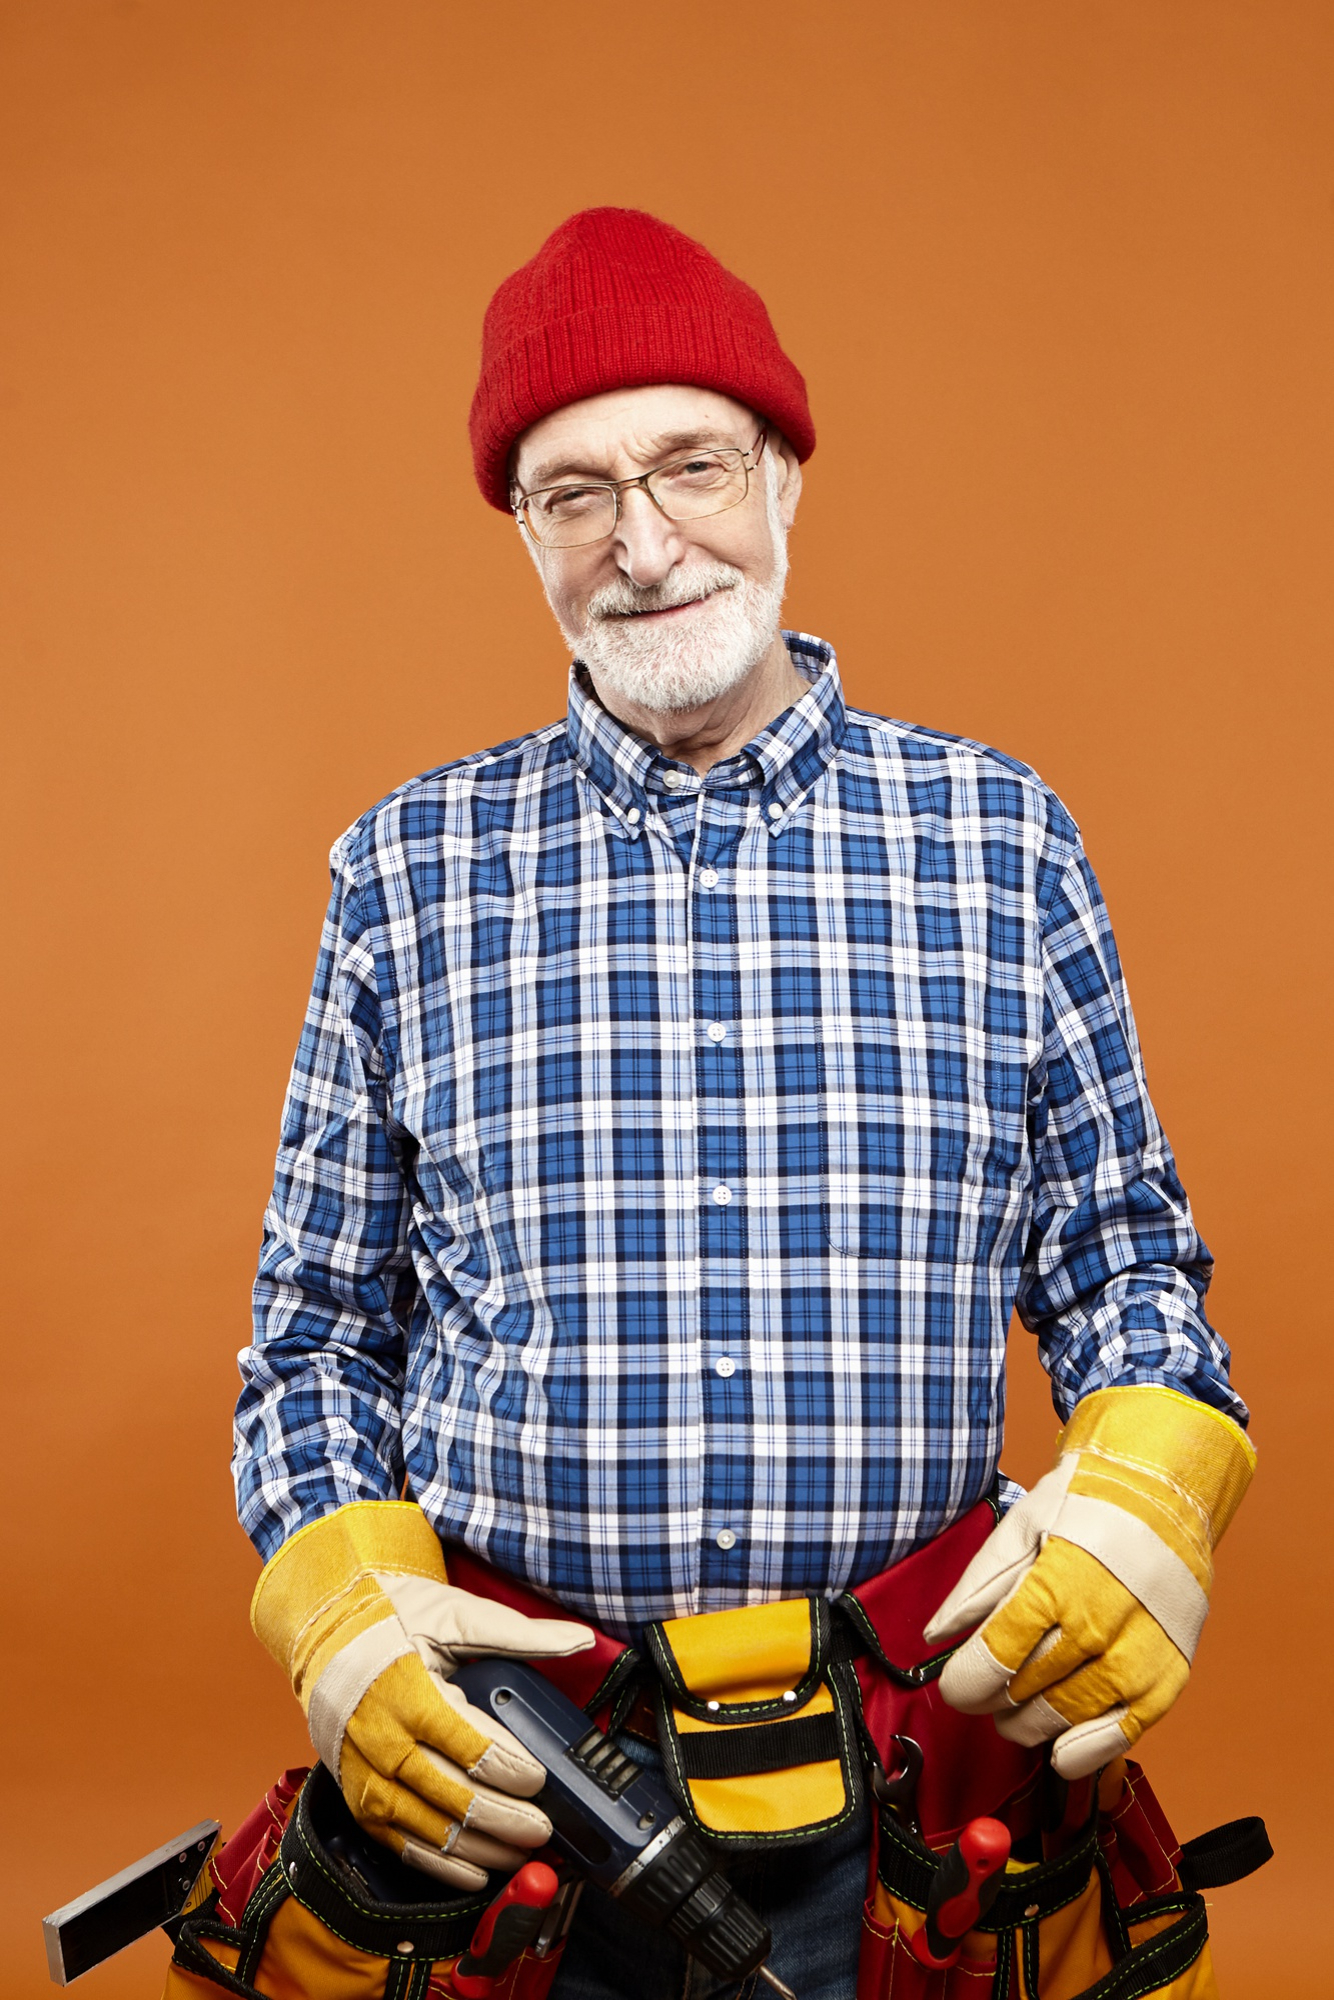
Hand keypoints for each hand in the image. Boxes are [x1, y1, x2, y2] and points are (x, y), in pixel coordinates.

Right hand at [251, 1501, 593, 1888]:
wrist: (323, 1633)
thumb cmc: (391, 1619)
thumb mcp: (456, 1615)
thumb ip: (520, 1634)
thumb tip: (578, 1639)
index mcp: (410, 1693)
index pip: (470, 1746)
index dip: (511, 1769)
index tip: (540, 1779)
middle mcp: (383, 1740)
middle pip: (454, 1796)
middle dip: (505, 1818)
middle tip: (542, 1827)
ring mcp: (366, 1775)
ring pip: (430, 1829)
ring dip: (480, 1847)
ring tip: (520, 1851)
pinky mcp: (357, 1797)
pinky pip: (400, 1844)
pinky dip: (440, 1865)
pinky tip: (475, 1872)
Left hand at [924, 1386, 1253, 1778]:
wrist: (1165, 1498)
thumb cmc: (1089, 1507)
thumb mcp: (1020, 1527)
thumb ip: (977, 1586)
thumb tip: (937, 1635)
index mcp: (1056, 1586)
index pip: (994, 1660)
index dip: (964, 1684)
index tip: (956, 1685)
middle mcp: (1098, 1628)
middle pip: (1024, 1693)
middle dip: (992, 1700)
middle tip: (985, 1690)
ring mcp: (1136, 1658)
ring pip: (1064, 1719)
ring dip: (1028, 1725)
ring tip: (1014, 1711)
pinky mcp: (1166, 1679)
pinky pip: (1120, 1735)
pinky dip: (1084, 1752)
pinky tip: (1060, 1749)